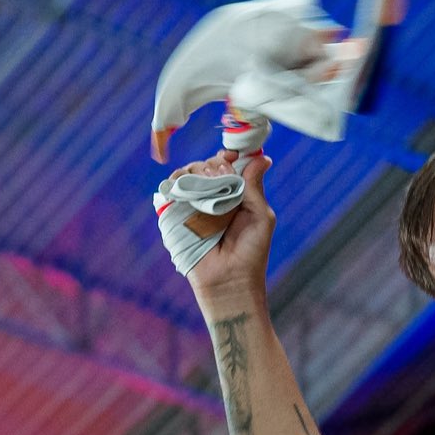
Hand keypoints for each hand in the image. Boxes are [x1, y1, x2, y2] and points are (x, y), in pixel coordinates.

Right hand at [169, 150, 274, 303]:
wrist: (228, 278)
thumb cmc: (251, 251)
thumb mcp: (260, 215)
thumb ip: (254, 186)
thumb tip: (264, 157)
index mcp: (234, 194)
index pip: (227, 165)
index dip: (227, 156)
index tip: (230, 155)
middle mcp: (212, 196)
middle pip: (205, 165)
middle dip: (211, 164)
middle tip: (218, 174)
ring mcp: (192, 204)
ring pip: (187, 174)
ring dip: (194, 171)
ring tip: (203, 182)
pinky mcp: (175, 214)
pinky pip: (170, 190)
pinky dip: (175, 181)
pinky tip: (185, 185)